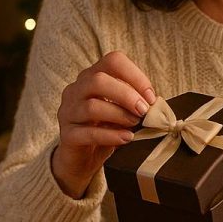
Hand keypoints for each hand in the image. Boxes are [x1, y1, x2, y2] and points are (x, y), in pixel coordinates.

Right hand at [51, 50, 155, 197]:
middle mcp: (75, 90)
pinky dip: (110, 135)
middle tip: (143, 111)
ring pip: (91, 106)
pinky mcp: (67, 135)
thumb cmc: (105, 130)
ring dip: (119, 115)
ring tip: (135, 125)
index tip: (150, 96)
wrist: (81, 160)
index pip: (112, 61)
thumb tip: (155, 103)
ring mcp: (68, 112)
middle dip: (126, 95)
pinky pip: (88, 133)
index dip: (135, 75)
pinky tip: (125, 138)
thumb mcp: (121, 112)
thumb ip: (135, 103)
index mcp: (91, 78)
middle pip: (98, 80)